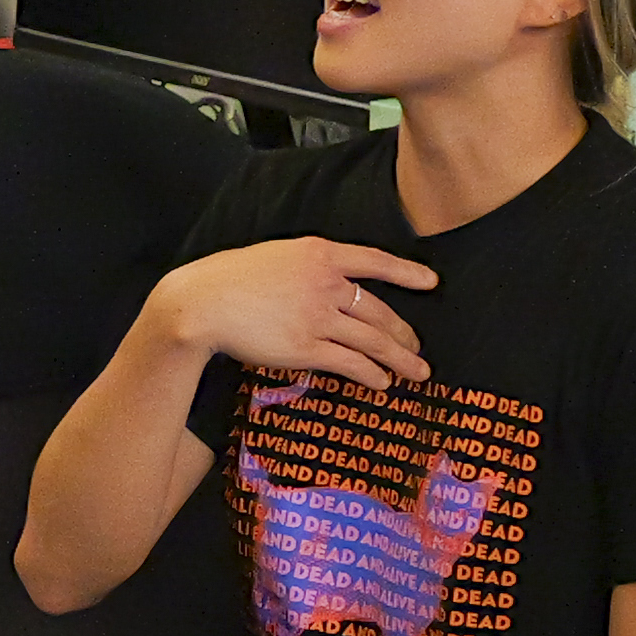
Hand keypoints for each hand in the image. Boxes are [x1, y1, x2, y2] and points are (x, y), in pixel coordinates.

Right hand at [147, 238, 439, 389]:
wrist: (204, 302)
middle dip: (403, 333)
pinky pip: (350, 363)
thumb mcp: (276, 256)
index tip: (430, 282)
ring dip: (399, 359)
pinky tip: (382, 382)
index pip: (375, 261)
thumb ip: (307, 267)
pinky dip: (371, 374)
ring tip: (416, 371)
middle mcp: (326, 284)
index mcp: (319, 254)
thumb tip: (329, 285)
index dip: (407, 272)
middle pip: (379, 310)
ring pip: (373, 340)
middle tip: (417, 346)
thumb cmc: (229, 278)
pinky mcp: (307, 348)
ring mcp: (318, 317)